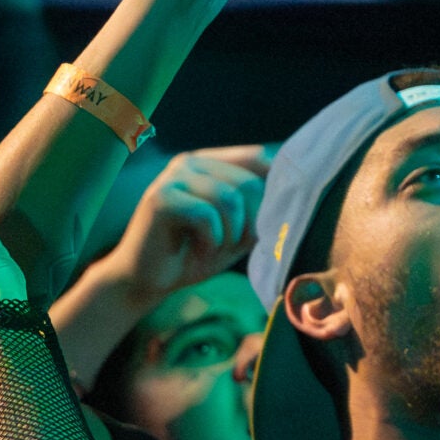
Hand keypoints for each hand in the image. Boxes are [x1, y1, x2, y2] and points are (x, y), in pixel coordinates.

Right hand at [92, 144, 271, 301]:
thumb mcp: (235, 231)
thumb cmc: (193, 255)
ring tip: (216, 250)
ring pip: (229, 198)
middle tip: (235, 247)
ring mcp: (173, 177)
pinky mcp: (160, 198)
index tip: (269, 225)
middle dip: (250, 223)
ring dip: (230, 234)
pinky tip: (198, 253)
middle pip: (247, 182)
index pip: (259, 158)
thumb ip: (259, 211)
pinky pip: (206, 215)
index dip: (273, 191)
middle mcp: (190, 161)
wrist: (144, 281)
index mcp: (210, 163)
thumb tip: (294, 198)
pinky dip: (210, 242)